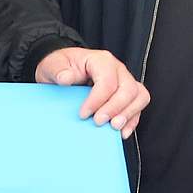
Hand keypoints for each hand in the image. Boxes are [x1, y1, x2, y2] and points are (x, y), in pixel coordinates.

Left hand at [35, 47, 149, 139]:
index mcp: (101, 60)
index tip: (83, 114)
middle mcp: (117, 69)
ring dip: (128, 114)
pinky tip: (122, 132)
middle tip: (98, 122)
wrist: (62, 70)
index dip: (97, 100)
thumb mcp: (52, 65)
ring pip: (139, 96)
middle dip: (115, 108)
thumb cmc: (60, 67)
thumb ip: (58, 70)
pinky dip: (133, 120)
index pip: (107, 80)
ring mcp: (124, 81)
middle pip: (128, 88)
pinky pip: (139, 105)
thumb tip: (65, 78)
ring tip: (114, 127)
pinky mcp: (127, 95)